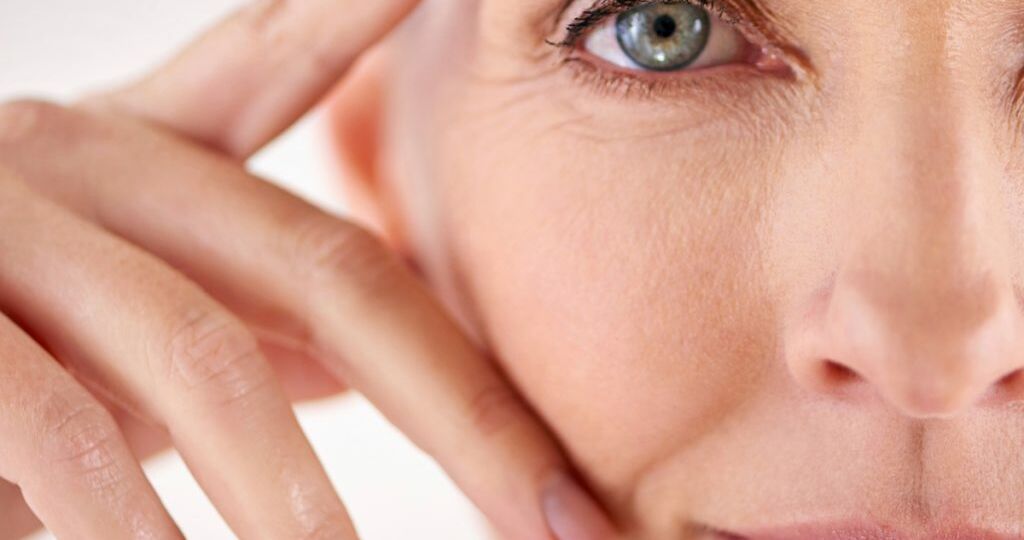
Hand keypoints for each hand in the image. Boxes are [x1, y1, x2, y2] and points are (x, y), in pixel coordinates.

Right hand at [0, 1, 616, 538]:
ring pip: (206, 364)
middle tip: (565, 525)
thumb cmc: (6, 337)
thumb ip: (249, 313)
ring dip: (298, 503)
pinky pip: (66, 436)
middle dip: (465, 417)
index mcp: (156, 143)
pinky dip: (139, 526)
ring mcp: (0, 226)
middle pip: (329, 271)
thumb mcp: (141, 302)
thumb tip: (368, 371)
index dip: (369, 1)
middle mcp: (88, 156)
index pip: (289, 46)